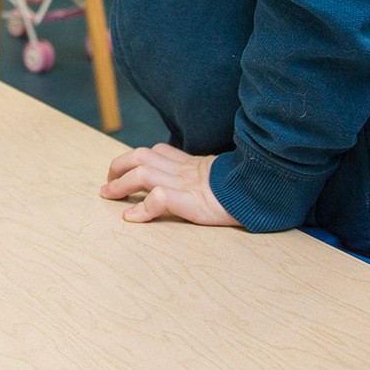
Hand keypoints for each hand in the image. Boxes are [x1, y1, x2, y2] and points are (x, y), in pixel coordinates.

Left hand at [102, 143, 241, 226]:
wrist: (261, 195)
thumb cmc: (243, 192)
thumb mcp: (219, 180)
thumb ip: (204, 177)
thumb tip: (189, 189)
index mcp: (192, 164)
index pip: (159, 152)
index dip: (137, 159)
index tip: (124, 172)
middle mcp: (184, 170)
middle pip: (141, 156)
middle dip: (119, 166)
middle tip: (108, 183)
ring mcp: (185, 184)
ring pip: (142, 173)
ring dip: (120, 184)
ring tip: (109, 194)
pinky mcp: (189, 201)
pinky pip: (158, 199)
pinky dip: (141, 208)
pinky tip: (131, 217)